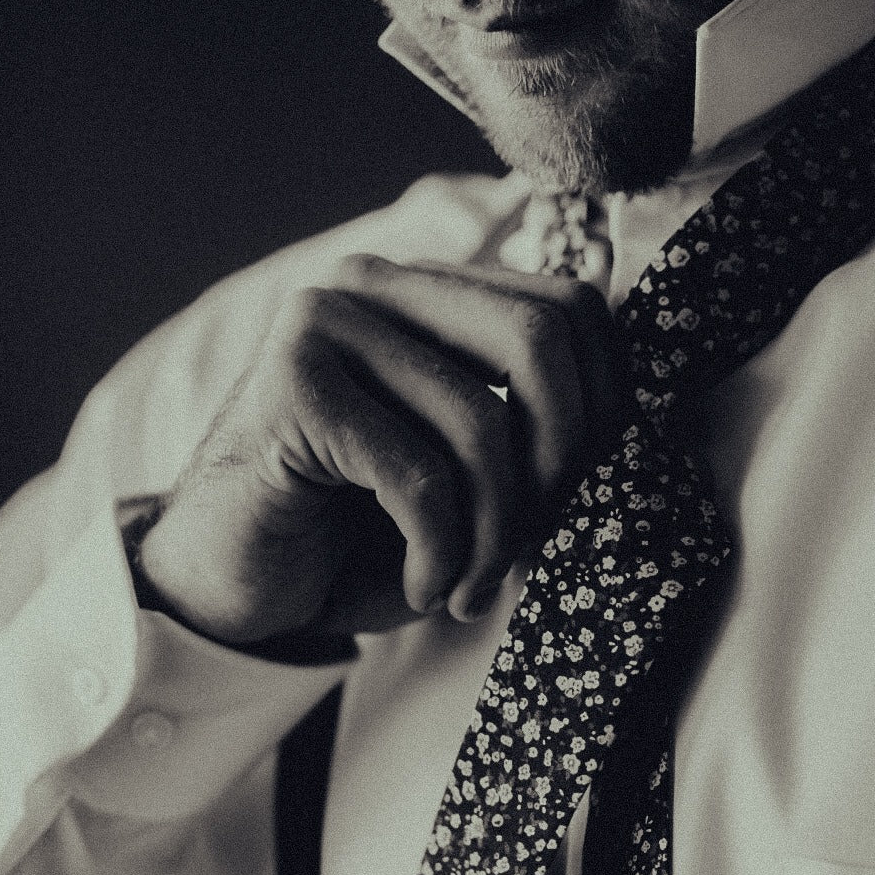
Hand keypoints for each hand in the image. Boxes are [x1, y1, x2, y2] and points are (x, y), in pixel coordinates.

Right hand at [137, 257, 618, 642]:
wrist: (235, 587)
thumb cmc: (361, 538)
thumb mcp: (470, 483)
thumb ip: (538, 440)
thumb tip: (639, 444)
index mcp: (432, 294)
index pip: (573, 309)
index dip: (606, 410)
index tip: (578, 501)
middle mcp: (379, 285)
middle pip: (544, 337)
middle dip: (565, 462)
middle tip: (537, 542)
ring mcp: (326, 324)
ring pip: (484, 422)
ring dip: (497, 536)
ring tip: (470, 588)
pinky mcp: (290, 387)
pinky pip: (420, 476)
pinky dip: (442, 554)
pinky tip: (422, 588)